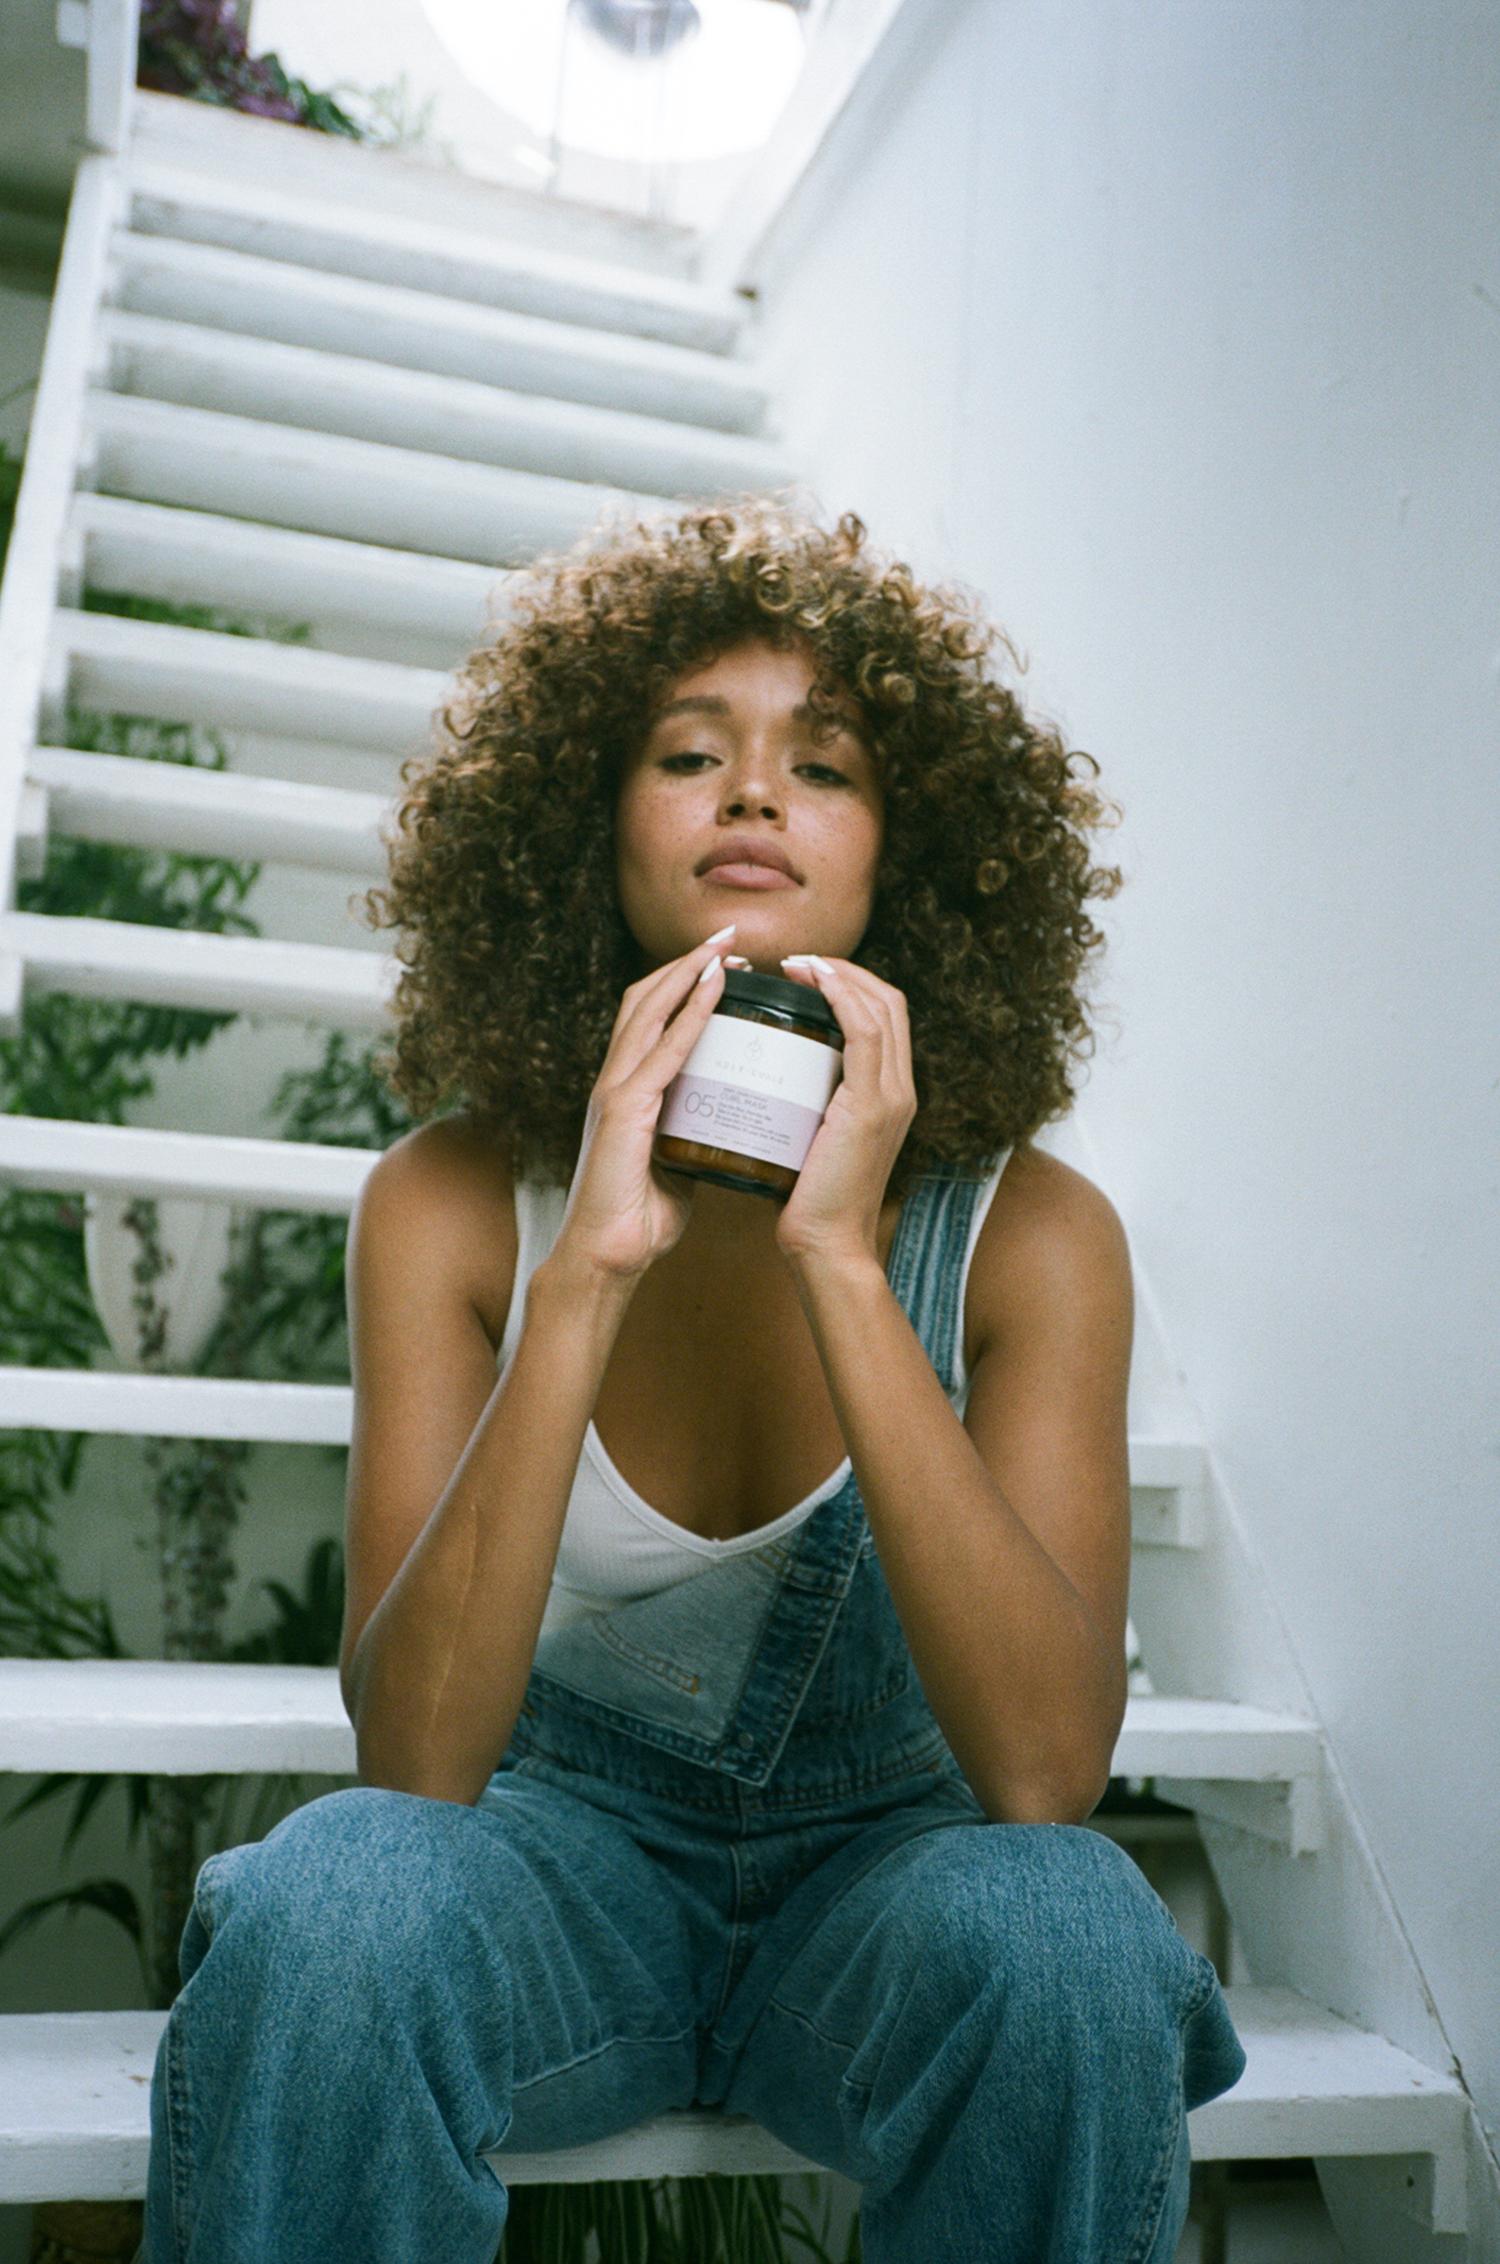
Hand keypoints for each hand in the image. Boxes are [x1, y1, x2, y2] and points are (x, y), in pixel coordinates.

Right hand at [552, 926, 738, 1282]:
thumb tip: (726, 1125)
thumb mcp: (674, 1162)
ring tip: (724, 948)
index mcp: (625, 1090)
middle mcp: (614, 1079)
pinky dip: (690, 1014)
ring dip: (688, 972)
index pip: (649, 1017)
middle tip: (729, 938)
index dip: (682, 983)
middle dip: (687, 962)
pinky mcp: (623, 1109)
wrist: (606, 1257)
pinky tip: (716, 991)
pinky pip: (663, 1049)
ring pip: (647, 1010)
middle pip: (644, 998)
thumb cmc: (637, 1218)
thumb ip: (691, 1134)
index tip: (724, 964)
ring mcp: (614, 1090)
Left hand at [772, 954, 917, 1266]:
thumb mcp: (814, 1140)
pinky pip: (865, 1033)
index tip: (804, 976)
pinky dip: (841, 997)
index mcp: (890, 1095)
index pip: (885, 1017)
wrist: (827, 1245)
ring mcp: (892, 1096)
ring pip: (881, 1007)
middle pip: (889, 1001)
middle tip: (794, 963)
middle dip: (844, 969)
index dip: (850, 984)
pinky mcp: (872, 1106)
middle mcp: (902, 1089)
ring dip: (839, 974)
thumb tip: (770, 1081)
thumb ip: (807, 1107)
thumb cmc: (809, 1201)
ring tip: (795, 966)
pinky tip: (811, 982)